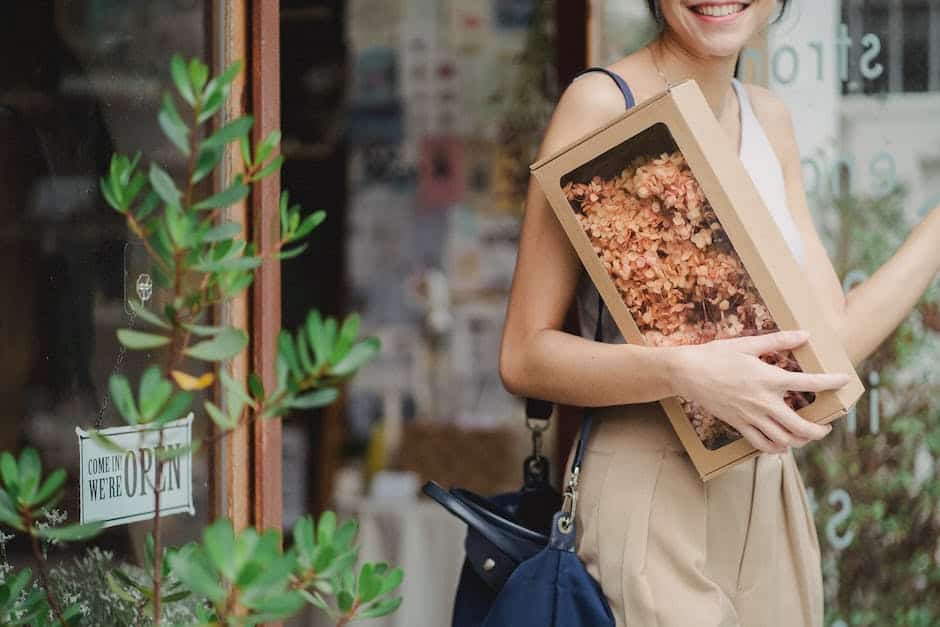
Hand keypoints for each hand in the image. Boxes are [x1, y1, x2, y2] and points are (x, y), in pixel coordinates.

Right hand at [668, 330, 849, 453]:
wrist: (687, 373)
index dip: (832, 382)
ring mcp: (751, 416)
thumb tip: (804, 335)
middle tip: (827, 426)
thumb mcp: (747, 343)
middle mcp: (764, 402)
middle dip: (820, 430)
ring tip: (807, 435)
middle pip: (802, 426)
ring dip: (801, 440)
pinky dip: (776, 448)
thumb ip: (778, 341)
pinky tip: (782, 444)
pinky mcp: (739, 424)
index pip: (810, 384)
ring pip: (784, 439)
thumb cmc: (716, 355)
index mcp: (769, 378)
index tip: (844, 381)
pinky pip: (762, 444)